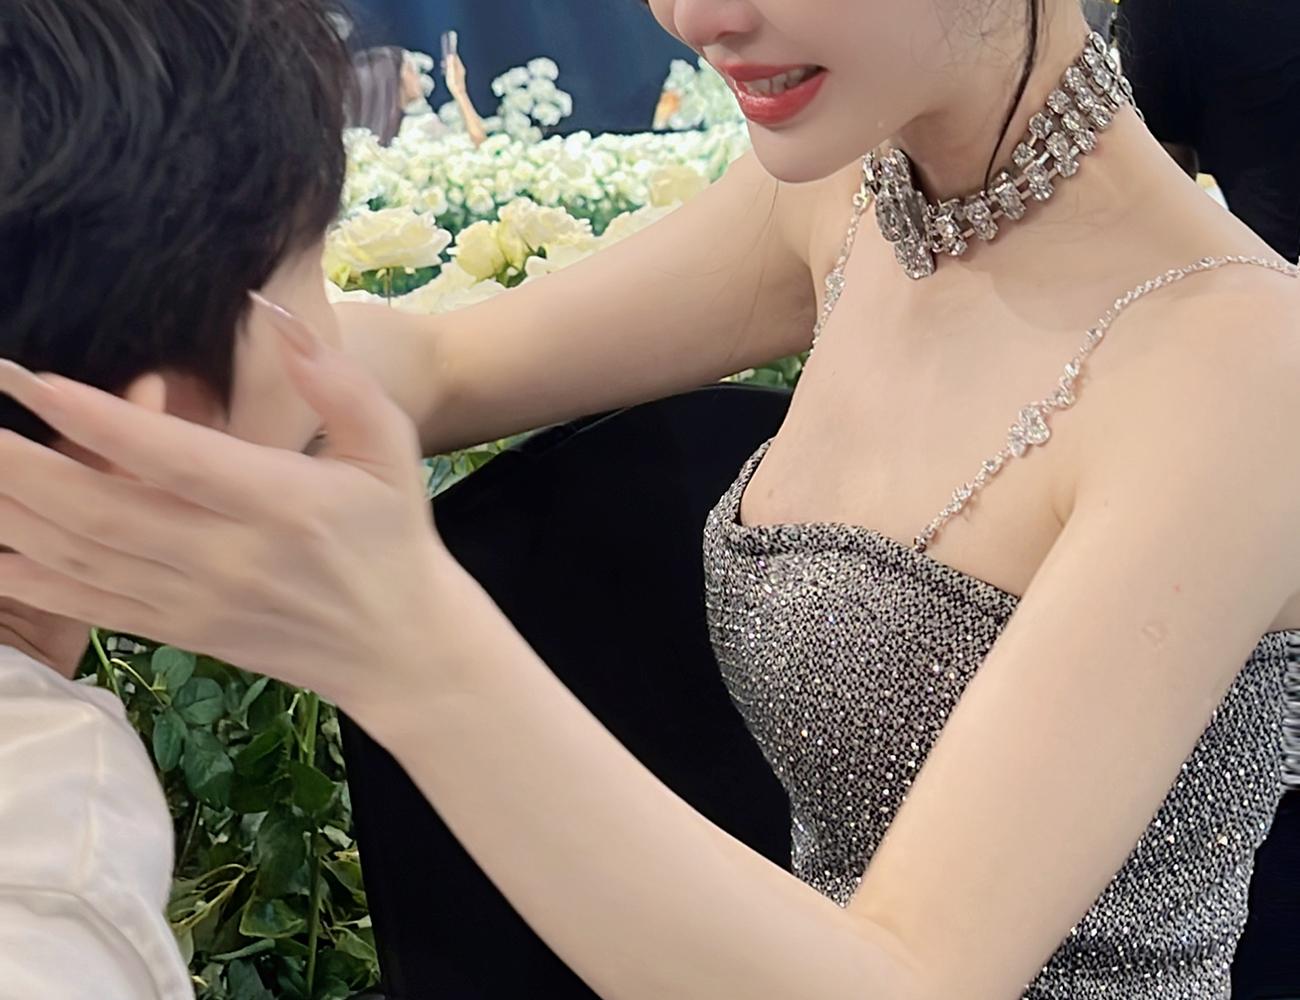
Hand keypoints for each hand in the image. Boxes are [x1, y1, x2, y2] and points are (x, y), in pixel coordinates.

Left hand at [0, 297, 447, 718]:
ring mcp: (196, 602)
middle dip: (20, 462)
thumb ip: (336, 379)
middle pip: (100, 510)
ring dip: (12, 512)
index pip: (173, 457)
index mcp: (281, 503)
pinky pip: (87, 605)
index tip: (33, 379)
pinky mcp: (180, 631)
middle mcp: (228, 557)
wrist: (401, 648)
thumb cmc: (394, 536)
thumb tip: (270, 310)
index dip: (98, 418)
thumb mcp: (391, 448)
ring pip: (81, 556)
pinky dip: (27, 578)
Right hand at [443, 52, 467, 97]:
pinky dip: (449, 69)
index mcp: (460, 67)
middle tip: (443, 60)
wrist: (459, 94)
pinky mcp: (459, 77)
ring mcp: (461, 73)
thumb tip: (450, 55)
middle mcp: (461, 69)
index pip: (455, 56)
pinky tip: (446, 72)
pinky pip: (454, 70)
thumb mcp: (450, 73)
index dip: (450, 52)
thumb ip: (450, 64)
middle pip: (455, 61)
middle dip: (448, 59)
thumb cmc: (454, 84)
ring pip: (454, 65)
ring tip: (443, 66)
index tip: (446, 48)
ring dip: (448, 64)